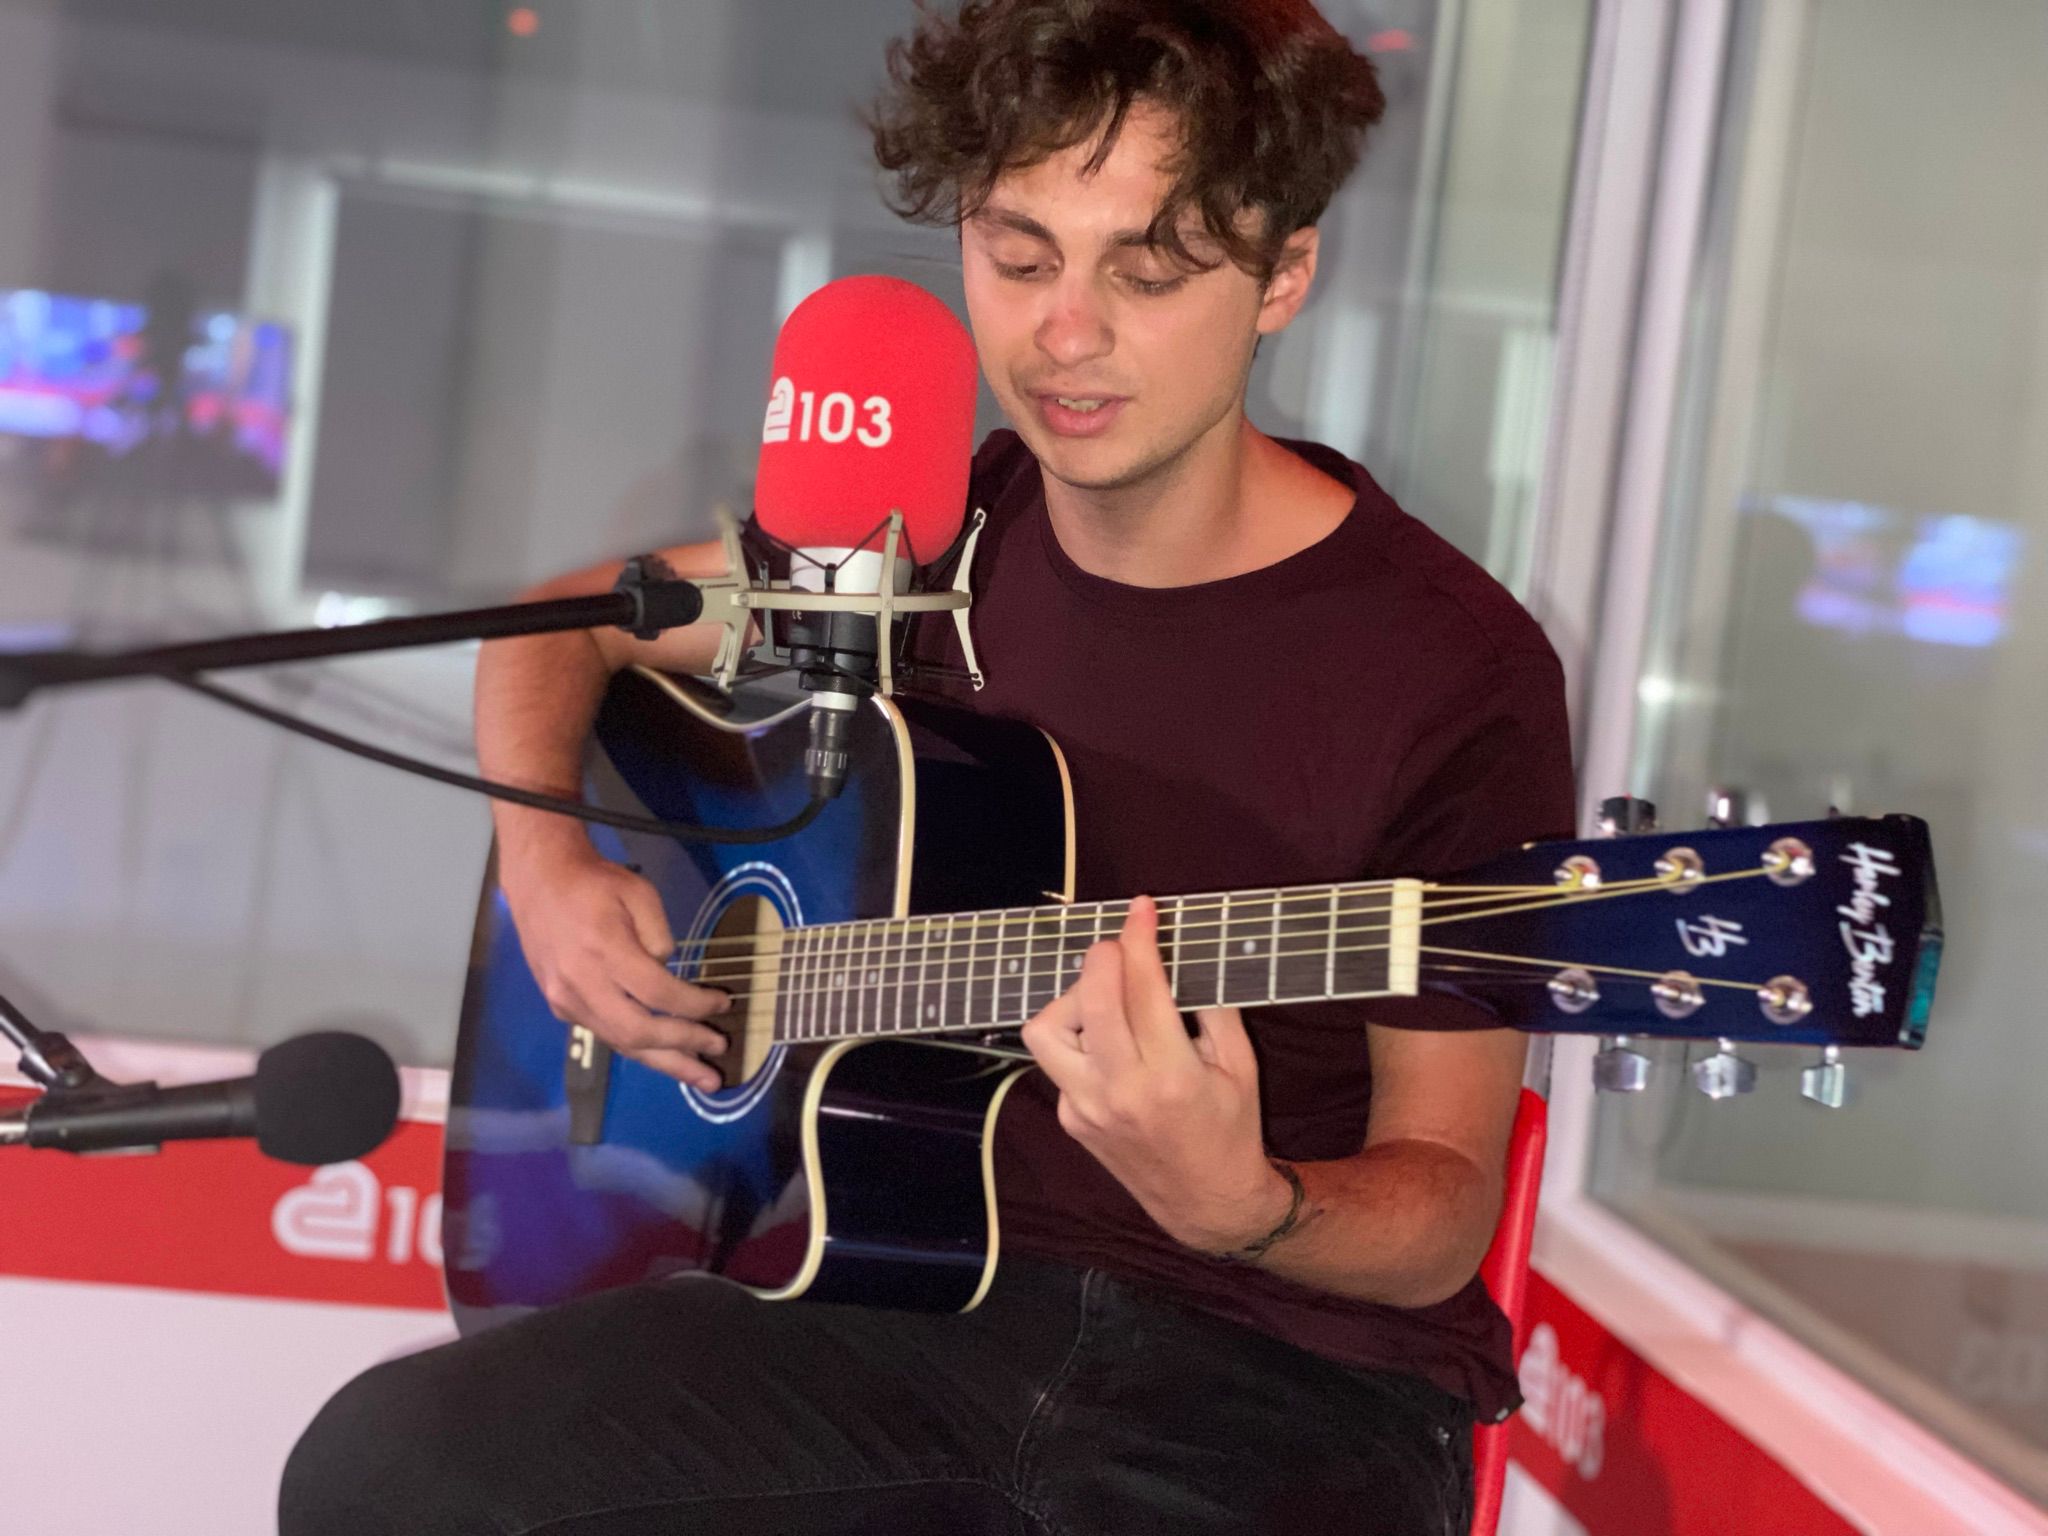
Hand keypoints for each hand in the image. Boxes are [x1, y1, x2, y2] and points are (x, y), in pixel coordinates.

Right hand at [500, 847, 731, 1090]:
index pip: (658, 993)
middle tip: (719, 1052)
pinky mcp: (559, 1007)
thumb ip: (660, 936)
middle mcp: (581, 983)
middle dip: (683, 1046)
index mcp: (604, 949)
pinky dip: (638, 1047)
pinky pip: (606, 1034)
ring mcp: (565, 1000)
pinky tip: (664, 1055)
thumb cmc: (595, 883)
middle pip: (638, 1031)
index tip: (724, 1003)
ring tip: (700, 1077)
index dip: (695, 1005)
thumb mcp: (639, 892)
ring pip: (620, 1042)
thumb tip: (670, 974)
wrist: (539, 881)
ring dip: (664, 1063)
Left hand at [1020, 895, 1293, 1253]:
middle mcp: (1121, 1093)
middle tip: (1119, 946)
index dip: (1139, 938)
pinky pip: (1058, 1062)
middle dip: (1101, 957)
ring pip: (1047, 1030)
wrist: (1207, 1203)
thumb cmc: (1232, 1129)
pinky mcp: (1070, 1120)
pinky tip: (1110, 1044)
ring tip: (1104, 1000)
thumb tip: (1179, 953)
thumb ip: (1212, 1006)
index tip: (1142, 908)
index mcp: (1171, 1077)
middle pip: (1090, 1000)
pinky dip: (1080, 1040)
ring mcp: (1088, 1109)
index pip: (1144, 989)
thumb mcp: (1240, 1064)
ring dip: (1072, 1001)